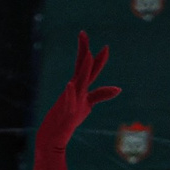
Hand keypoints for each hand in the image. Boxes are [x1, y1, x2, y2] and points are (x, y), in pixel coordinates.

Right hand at [35, 31, 121, 162]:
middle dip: (84, 50)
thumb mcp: (87, 105)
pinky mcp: (65, 111)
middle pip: (81, 67)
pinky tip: (69, 85)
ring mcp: (70, 99)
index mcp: (80, 87)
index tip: (104, 46)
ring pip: (79, 81)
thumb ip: (100, 94)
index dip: (95, 57)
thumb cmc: (68, 120)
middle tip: (83, 33)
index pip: (87, 67)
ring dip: (83, 68)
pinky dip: (69, 93)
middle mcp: (75, 90)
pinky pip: (68, 100)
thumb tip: (118, 89)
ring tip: (88, 55)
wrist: (52, 136)